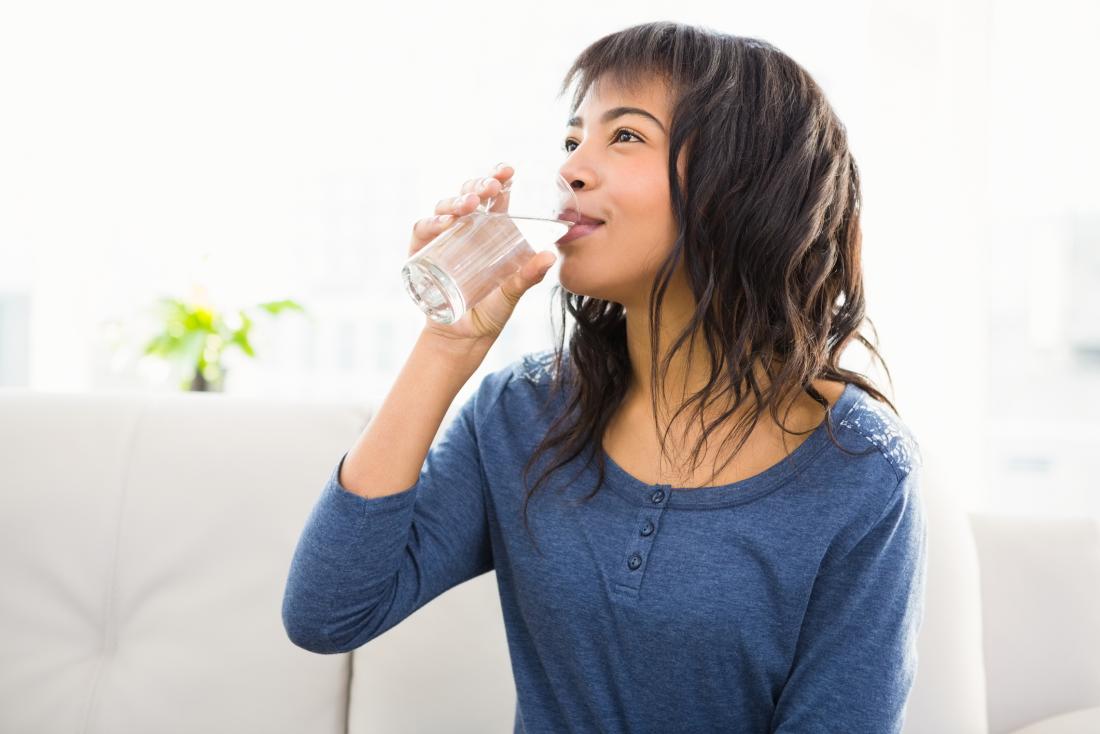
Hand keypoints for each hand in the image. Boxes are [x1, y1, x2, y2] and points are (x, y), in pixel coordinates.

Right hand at [409, 163, 556, 352]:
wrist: (463, 337)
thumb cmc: (490, 310)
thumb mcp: (512, 292)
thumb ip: (528, 276)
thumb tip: (549, 257)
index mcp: (490, 230)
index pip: (494, 197)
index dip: (498, 178)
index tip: (508, 170)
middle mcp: (466, 229)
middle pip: (469, 195)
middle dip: (479, 185)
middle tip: (491, 186)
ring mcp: (442, 238)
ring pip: (446, 208)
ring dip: (457, 201)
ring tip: (471, 204)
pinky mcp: (422, 252)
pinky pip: (423, 229)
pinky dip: (432, 223)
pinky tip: (445, 224)